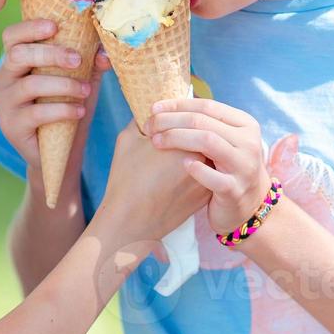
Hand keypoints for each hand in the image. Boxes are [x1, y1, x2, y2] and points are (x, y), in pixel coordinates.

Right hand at [0, 19, 111, 175]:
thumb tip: (104, 52)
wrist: (60, 153)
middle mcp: (3, 79)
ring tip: (85, 91)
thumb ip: (91, 63)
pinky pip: (36, 113)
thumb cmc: (67, 109)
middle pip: (18, 55)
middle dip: (51, 54)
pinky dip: (62, 109)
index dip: (30, 28)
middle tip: (78, 60)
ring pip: (30, 84)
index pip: (12, 36)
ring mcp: (3, 104)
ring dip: (63, 85)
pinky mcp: (10, 127)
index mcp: (16, 62)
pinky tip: (78, 111)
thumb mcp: (82, 81)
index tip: (55, 26)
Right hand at [97, 124, 209, 249]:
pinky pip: (204, 175)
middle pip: (202, 135)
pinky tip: (175, 176)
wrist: (131, 222)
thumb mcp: (128, 139)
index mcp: (188, 140)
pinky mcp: (205, 196)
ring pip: (206, 156)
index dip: (179, 115)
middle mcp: (203, 158)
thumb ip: (143, 119)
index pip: (192, 118)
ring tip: (171, 157)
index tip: (164, 120)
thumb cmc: (126, 179)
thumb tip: (153, 110)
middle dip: (191, 132)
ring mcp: (207, 178)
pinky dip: (195, 171)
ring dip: (195, 151)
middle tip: (170, 136)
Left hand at [146, 98, 272, 235]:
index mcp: (245, 124)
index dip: (178, 105)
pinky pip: (214, 177)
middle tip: (149, 126)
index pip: (207, 106)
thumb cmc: (227, 168)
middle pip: (203, 121)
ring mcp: (244, 166)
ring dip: (177, 138)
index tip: (154, 108)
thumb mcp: (224, 141)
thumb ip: (206, 124)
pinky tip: (181, 164)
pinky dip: (196, 169)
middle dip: (171, 121)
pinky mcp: (235, 190)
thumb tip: (168, 106)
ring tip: (156, 142)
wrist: (249, 205)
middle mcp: (248, 142)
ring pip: (208, 141)